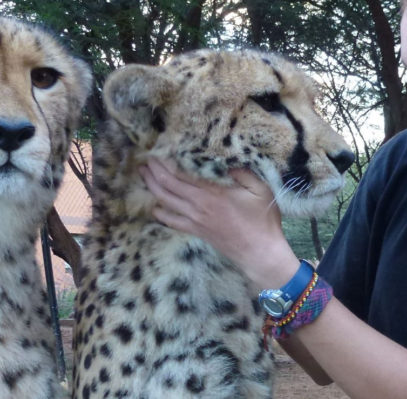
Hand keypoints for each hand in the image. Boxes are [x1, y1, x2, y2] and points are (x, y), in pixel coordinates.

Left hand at [139, 158, 299, 287]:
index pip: (180, 177)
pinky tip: (155, 208)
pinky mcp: (196, 231)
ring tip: (144, 177)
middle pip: (167, 188)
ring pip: (165, 203)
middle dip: (153, 173)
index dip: (165, 165)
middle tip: (145, 161)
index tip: (157, 153)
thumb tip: (228, 163)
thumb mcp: (260, 191)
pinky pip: (172, 222)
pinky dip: (161, 213)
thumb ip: (243, 173)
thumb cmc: (262, 221)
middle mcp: (198, 207)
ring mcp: (195, 221)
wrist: (259, 252)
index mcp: (211, 194)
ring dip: (152, 188)